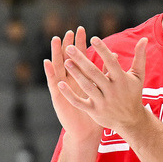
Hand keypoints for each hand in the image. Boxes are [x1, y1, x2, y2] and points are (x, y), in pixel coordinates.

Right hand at [43, 27, 101, 144]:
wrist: (86, 131)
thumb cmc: (96, 111)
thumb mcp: (102, 90)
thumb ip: (107, 73)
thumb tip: (115, 57)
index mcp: (81, 77)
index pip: (80, 56)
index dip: (80, 44)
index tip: (81, 30)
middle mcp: (70, 80)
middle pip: (68, 58)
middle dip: (68, 45)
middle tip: (68, 32)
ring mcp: (63, 88)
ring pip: (58, 67)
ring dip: (56, 53)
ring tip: (56, 41)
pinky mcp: (58, 97)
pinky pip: (53, 84)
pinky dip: (50, 73)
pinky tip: (47, 63)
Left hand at [59, 35, 147, 137]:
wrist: (131, 121)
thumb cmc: (133, 94)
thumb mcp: (138, 76)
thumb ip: (140, 57)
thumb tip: (144, 39)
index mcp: (121, 80)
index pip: (111, 63)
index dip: (103, 50)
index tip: (93, 38)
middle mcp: (112, 91)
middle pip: (94, 73)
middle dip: (81, 60)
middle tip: (70, 48)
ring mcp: (102, 102)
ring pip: (86, 86)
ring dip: (75, 73)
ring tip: (65, 61)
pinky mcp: (94, 111)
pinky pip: (79, 102)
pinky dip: (69, 94)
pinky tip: (59, 84)